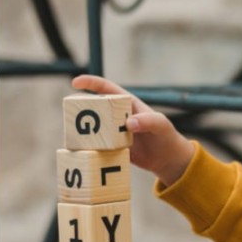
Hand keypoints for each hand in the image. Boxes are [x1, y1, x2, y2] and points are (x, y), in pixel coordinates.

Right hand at [71, 75, 193, 185]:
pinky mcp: (112, 148)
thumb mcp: (161, 125)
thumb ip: (148, 121)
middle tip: (73, 115)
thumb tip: (128, 123)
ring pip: (92, 128)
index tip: (75, 82)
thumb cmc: (166, 136)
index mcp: (127, 104)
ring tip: (77, 136)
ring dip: (82, 131)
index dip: (90, 83)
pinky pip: (98, 146)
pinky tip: (84, 152)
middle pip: (94, 108)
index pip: (106, 88)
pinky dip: (89, 148)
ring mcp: (113, 132)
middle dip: (81, 109)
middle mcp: (116, 116)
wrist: (167, 159)